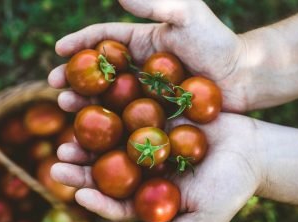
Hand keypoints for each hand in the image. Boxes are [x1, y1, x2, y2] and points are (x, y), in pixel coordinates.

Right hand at [48, 0, 251, 111]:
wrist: (244, 76)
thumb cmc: (217, 43)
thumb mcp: (186, 14)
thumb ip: (154, 3)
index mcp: (142, 41)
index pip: (103, 39)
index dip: (80, 43)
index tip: (58, 50)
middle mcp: (139, 67)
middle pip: (98, 71)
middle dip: (73, 77)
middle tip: (53, 87)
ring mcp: (146, 91)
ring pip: (108, 96)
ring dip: (84, 101)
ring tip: (65, 108)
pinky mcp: (156, 112)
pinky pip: (127, 117)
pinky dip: (109, 123)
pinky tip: (94, 132)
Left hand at [51, 112, 263, 221]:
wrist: (252, 150)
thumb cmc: (230, 187)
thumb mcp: (203, 219)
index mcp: (147, 195)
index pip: (115, 201)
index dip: (97, 199)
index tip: (79, 194)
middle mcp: (141, 167)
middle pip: (105, 168)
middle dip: (81, 165)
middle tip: (59, 158)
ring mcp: (146, 140)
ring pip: (112, 136)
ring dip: (90, 130)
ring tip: (69, 124)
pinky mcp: (155, 115)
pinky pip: (130, 109)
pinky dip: (113, 103)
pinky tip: (97, 94)